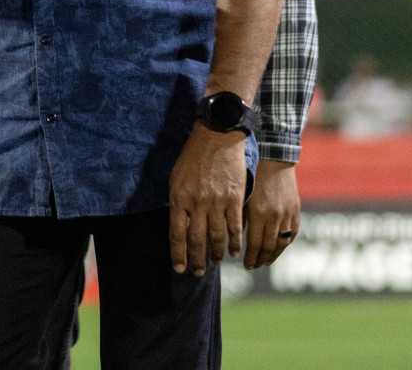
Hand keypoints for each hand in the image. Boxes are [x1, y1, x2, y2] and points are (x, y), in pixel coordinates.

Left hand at [168, 124, 247, 276]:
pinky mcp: (235, 199)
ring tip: (215, 262)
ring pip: (216, 236)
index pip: (176, 234)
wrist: (217, 137)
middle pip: (195, 240)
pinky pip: (235, 226)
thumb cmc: (193, 157)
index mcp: (179, 198)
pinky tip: (235, 251)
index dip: (178, 254)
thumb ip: (177, 203)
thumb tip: (178, 227)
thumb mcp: (176, 179)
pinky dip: (235, 241)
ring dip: (215, 253)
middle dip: (196, 260)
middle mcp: (197, 203)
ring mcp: (217, 202)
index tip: (179, 268)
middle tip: (196, 273)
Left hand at [243, 159, 299, 269]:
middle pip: (269, 247)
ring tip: (266, 262)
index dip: (250, 257)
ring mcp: (287, 214)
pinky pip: (293, 233)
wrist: (273, 160)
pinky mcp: (296, 210)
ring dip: (274, 255)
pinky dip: (286, 243)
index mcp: (258, 212)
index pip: (255, 244)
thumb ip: (241, 217)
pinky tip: (279, 248)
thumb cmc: (251, 175)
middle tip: (254, 266)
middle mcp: (274, 216)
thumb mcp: (241, 196)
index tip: (245, 265)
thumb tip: (235, 238)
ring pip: (282, 243)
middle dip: (260, 259)